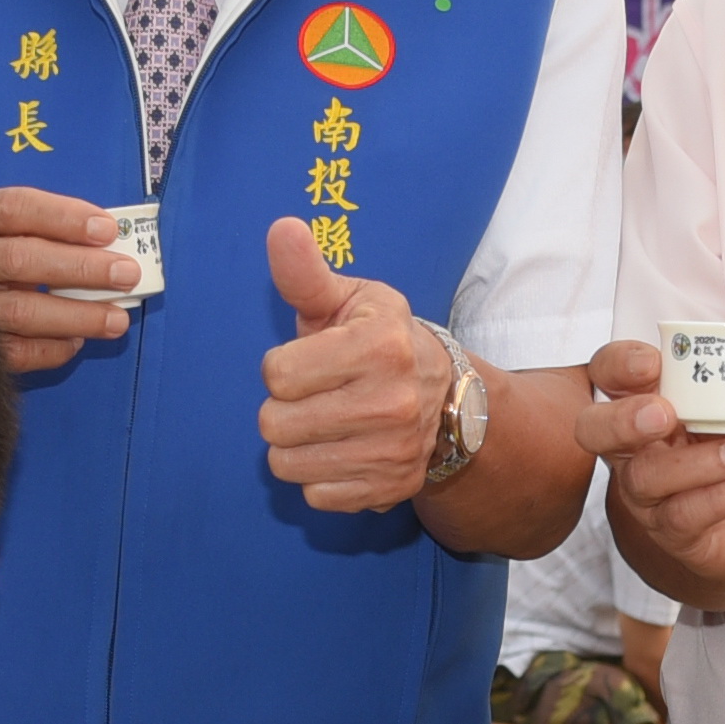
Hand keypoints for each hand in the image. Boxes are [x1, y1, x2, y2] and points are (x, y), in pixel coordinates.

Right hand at [0, 183, 136, 372]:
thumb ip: (37, 226)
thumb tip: (107, 243)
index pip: (15, 208)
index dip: (64, 217)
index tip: (108, 230)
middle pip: (20, 259)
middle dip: (81, 268)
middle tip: (126, 275)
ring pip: (20, 311)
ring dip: (76, 315)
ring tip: (117, 319)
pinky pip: (14, 351)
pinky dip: (51, 348)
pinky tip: (77, 341)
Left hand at [255, 218, 449, 513]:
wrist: (449, 397)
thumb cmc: (380, 339)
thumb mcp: (349, 299)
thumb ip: (305, 273)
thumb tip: (281, 228)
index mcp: (380, 345)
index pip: (277, 374)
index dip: (282, 366)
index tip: (309, 360)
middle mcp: (393, 401)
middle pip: (275, 423)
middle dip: (283, 408)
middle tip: (314, 396)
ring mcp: (394, 450)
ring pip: (287, 464)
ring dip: (294, 446)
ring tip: (323, 425)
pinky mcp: (391, 488)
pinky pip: (316, 495)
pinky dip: (320, 477)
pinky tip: (343, 451)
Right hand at [588, 336, 724, 596]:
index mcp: (650, 401)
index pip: (610, 372)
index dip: (620, 364)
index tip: (654, 363)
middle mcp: (636, 446)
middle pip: (593, 429)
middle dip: (622, 419)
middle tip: (664, 414)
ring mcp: (648, 493)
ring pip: (645, 477)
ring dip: (697, 462)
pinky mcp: (672, 531)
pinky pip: (681, 515)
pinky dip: (720, 496)